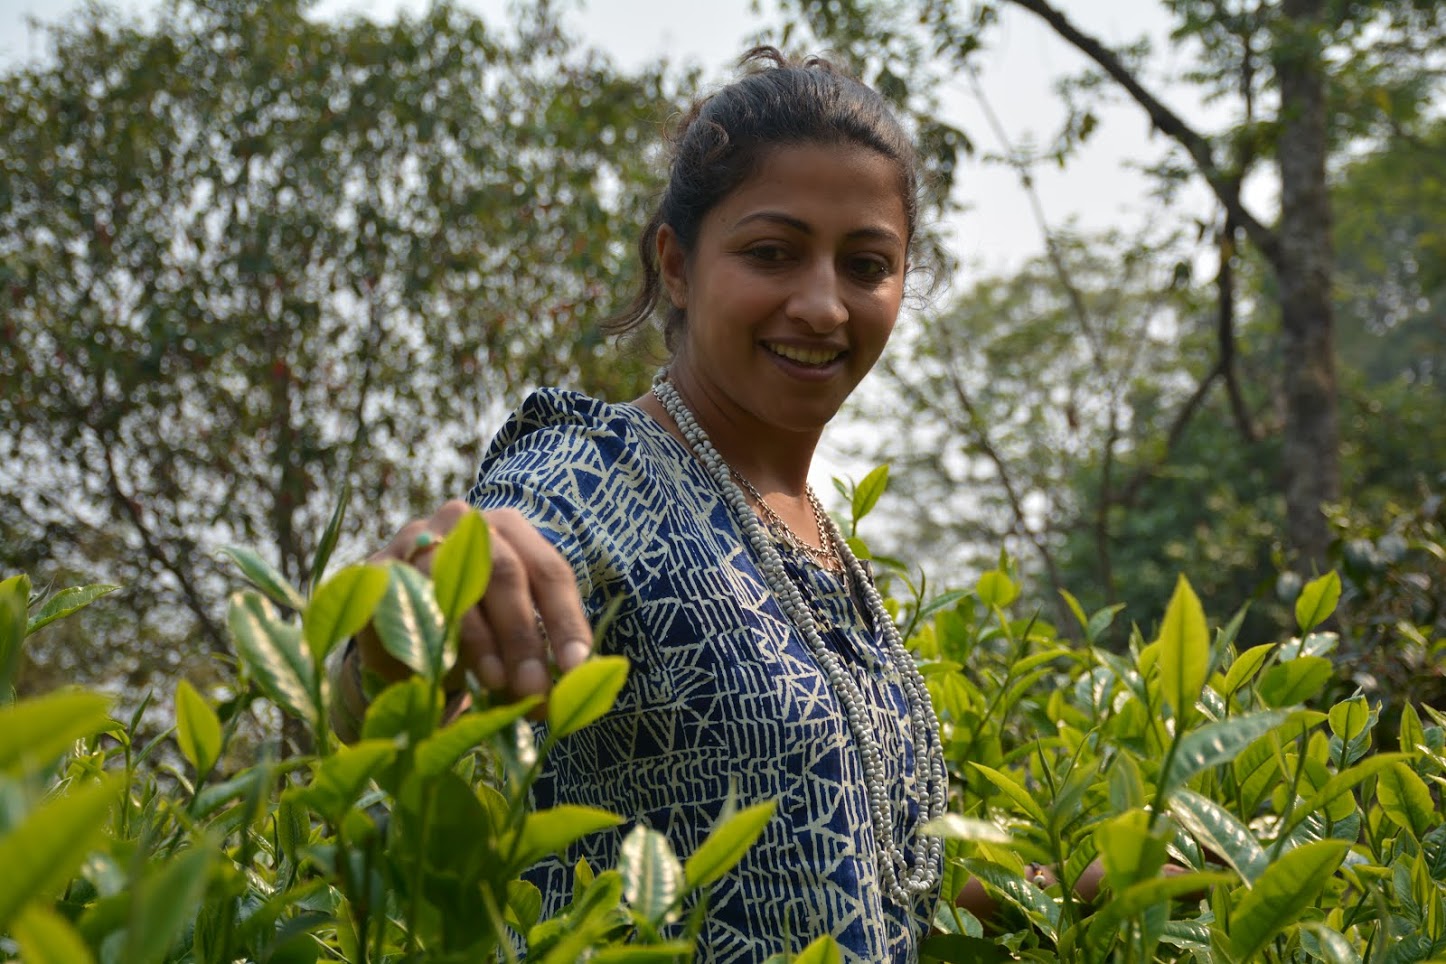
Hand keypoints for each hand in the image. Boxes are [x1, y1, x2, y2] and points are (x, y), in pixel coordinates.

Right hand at [357, 500, 592, 701]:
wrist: (399, 618)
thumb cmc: (473, 623)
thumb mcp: (511, 633)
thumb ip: (538, 655)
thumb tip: (561, 696)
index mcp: (511, 530)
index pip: (549, 572)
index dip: (566, 622)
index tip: (576, 668)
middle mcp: (466, 523)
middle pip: (506, 574)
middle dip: (524, 637)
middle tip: (534, 689)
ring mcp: (416, 538)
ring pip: (456, 585)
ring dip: (479, 642)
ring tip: (495, 684)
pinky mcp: (376, 568)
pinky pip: (406, 602)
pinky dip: (429, 639)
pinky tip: (444, 672)